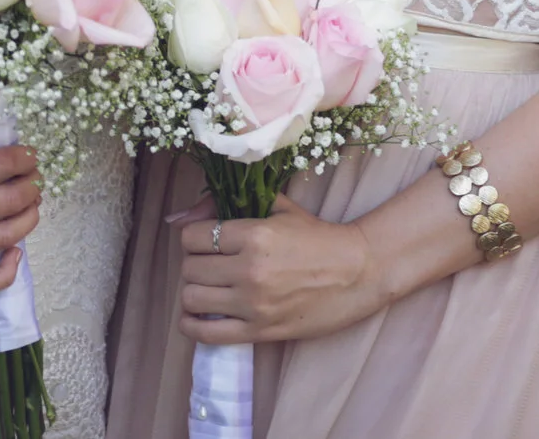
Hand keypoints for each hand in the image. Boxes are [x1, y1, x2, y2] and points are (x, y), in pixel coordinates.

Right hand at [0, 139, 42, 297]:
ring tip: (31, 203)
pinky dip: (6, 272)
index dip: (23, 158)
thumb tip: (5, 158)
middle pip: (7, 202)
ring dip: (28, 218)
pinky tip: (14, 250)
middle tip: (33, 176)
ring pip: (4, 237)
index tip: (30, 155)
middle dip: (30, 185)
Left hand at [177, 195, 387, 343]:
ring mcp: (254, 304)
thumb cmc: (318, 236)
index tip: (205, 241)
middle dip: (195, 264)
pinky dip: (192, 325)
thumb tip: (181, 215)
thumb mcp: (278, 208)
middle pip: (189, 268)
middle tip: (210, 264)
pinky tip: (197, 316)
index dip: (194, 237)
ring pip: (191, 298)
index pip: (192, 237)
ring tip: (208, 288)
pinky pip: (206, 333)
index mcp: (255, 234)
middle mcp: (250, 269)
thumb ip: (229, 205)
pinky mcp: (260, 331)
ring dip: (194, 292)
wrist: (358, 272)